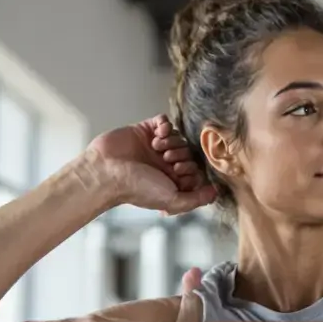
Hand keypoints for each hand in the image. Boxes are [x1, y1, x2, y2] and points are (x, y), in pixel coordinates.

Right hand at [84, 114, 215, 213]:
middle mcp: (164, 163)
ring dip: (172, 140)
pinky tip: (157, 133)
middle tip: (167, 159)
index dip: (191, 167)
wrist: (107, 172)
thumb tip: (215, 193)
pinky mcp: (144, 130)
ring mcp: (154, 146)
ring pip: (178, 135)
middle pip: (188, 150)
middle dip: (181, 153)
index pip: (195, 168)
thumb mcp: (172, 200)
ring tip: (157, 148)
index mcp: (171, 179)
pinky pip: (163, 121)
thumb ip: (195, 199)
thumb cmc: (136, 189)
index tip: (177, 171)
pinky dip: (164, 124)